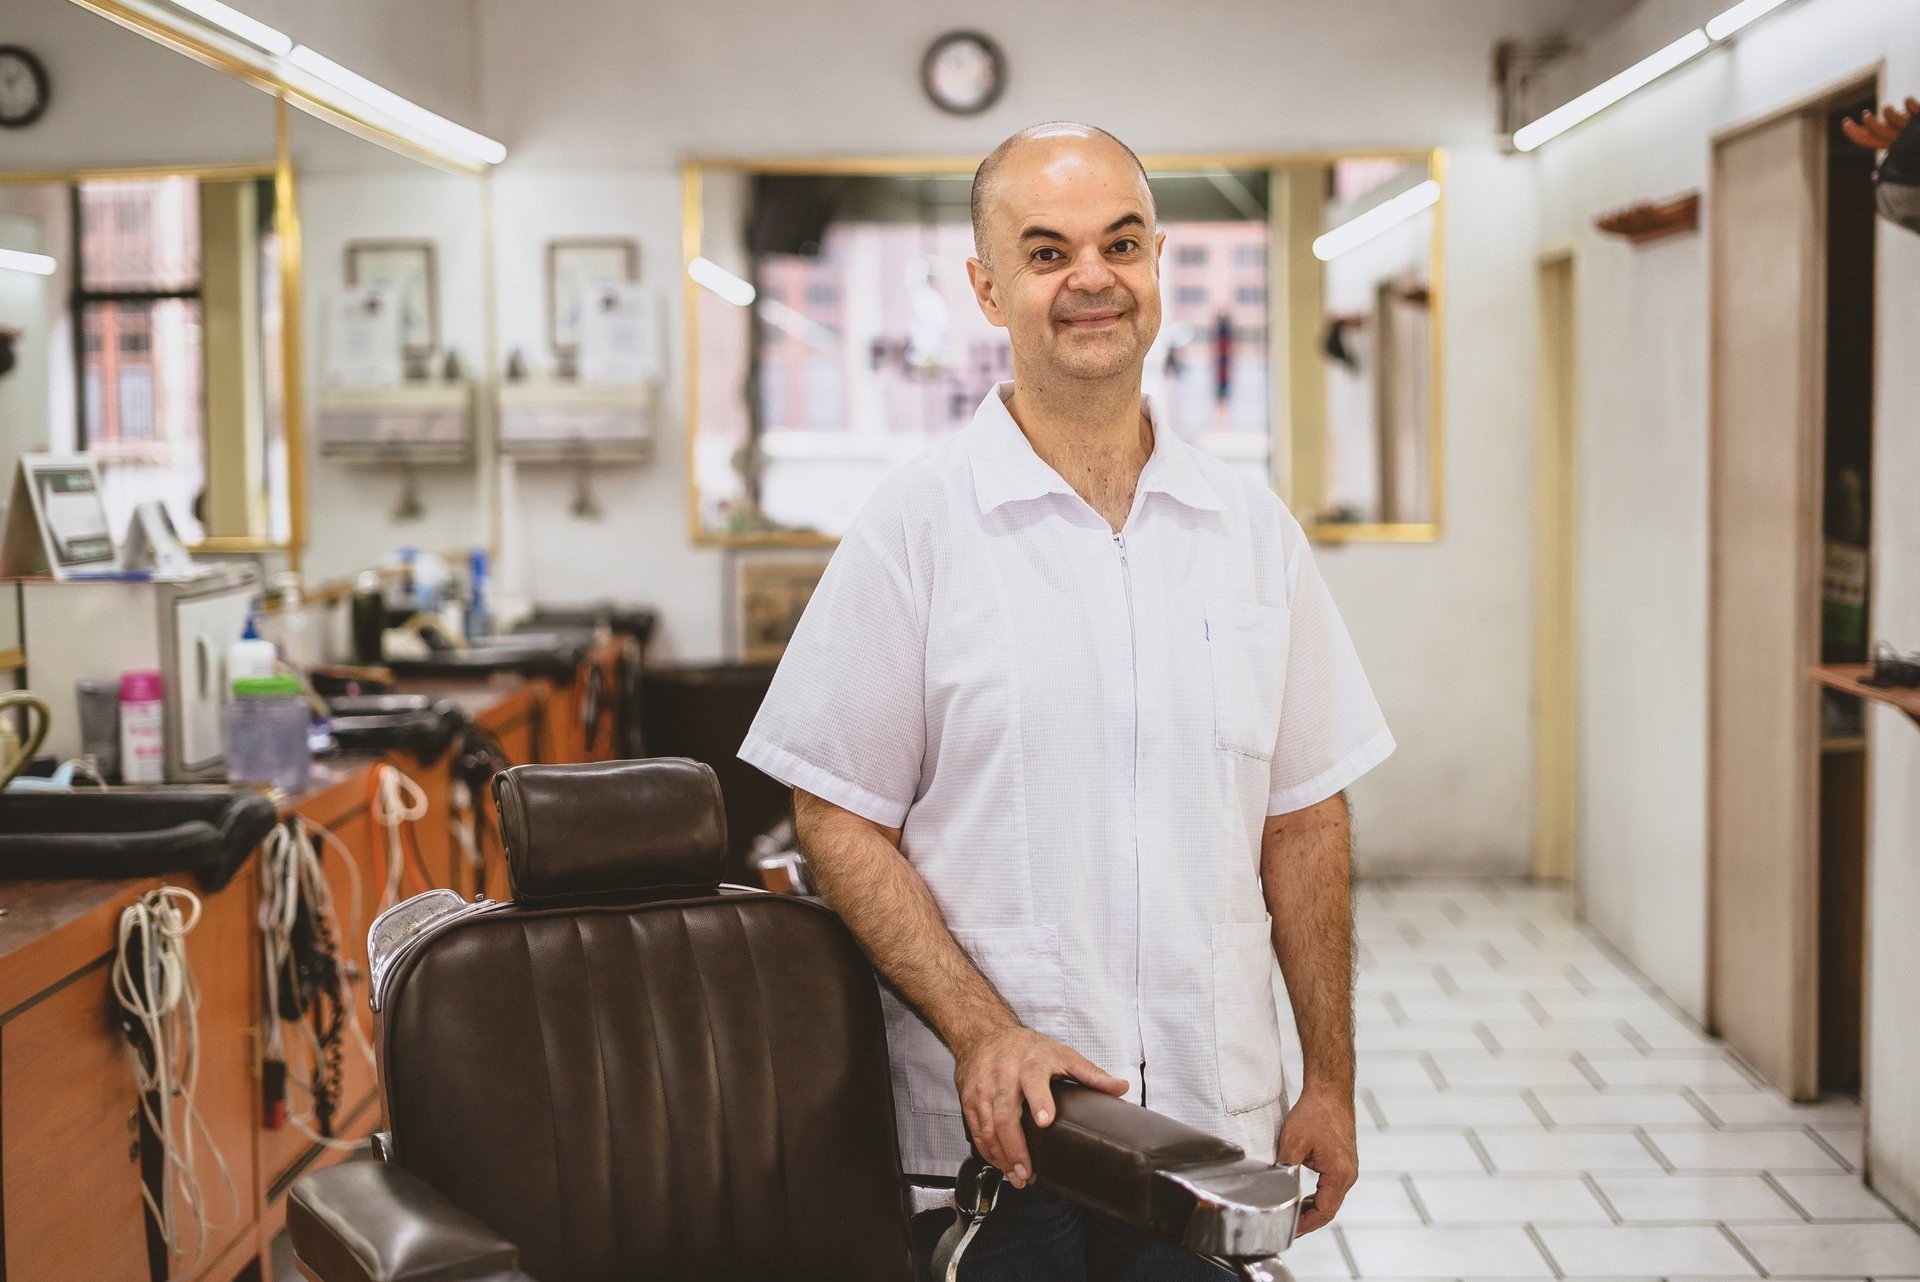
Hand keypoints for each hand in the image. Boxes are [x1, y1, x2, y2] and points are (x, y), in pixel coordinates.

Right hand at [953, 1024, 1127, 1188]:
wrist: (985, 1033)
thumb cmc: (1026, 1047)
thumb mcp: (1061, 1054)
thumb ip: (1091, 1073)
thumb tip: (1121, 1087)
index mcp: (1030, 1063)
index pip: (1034, 1082)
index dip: (1039, 1101)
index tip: (1045, 1121)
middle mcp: (1003, 1075)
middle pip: (1005, 1115)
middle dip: (1016, 1147)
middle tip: (1028, 1172)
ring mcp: (983, 1088)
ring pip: (987, 1127)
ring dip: (1001, 1156)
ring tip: (1018, 1176)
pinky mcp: (969, 1099)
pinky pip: (976, 1130)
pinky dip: (987, 1151)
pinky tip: (1001, 1164)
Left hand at [1277, 1086, 1358, 1234]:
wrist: (1330, 1091)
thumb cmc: (1316, 1112)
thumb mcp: (1293, 1142)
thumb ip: (1285, 1168)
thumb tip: (1273, 1185)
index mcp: (1340, 1174)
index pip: (1324, 1212)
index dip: (1306, 1224)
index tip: (1290, 1229)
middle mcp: (1348, 1174)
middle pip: (1329, 1208)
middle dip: (1308, 1219)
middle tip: (1287, 1225)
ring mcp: (1347, 1168)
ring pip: (1330, 1198)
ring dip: (1312, 1208)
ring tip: (1292, 1214)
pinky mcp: (1343, 1161)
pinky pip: (1331, 1186)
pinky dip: (1318, 1195)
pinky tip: (1303, 1197)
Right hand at [1842, 97, 1918, 150]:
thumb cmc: (1915, 138)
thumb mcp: (1899, 140)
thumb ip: (1884, 144)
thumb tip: (1874, 172)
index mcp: (1893, 146)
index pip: (1867, 141)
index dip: (1853, 133)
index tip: (1846, 121)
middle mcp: (1900, 139)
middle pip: (1877, 132)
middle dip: (1869, 123)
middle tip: (1866, 114)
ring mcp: (1910, 128)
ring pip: (1892, 119)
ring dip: (1889, 113)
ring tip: (1889, 108)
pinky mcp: (1919, 119)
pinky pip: (1912, 109)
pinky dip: (1909, 104)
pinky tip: (1908, 102)